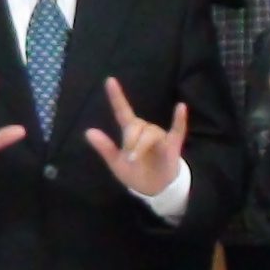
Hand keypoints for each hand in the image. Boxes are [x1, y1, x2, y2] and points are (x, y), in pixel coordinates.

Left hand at [83, 77, 192, 196]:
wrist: (153, 189)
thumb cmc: (135, 173)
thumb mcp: (116, 163)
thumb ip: (105, 147)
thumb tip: (88, 131)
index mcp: (130, 132)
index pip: (122, 111)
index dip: (116, 96)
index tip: (109, 80)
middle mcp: (146, 130)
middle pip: (137, 125)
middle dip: (130, 140)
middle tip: (129, 157)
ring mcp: (160, 136)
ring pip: (150, 132)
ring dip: (141, 145)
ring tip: (135, 159)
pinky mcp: (173, 145)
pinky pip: (178, 130)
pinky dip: (179, 119)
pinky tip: (181, 107)